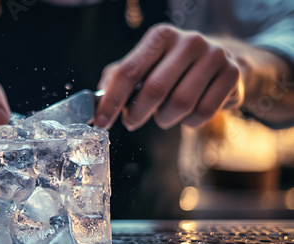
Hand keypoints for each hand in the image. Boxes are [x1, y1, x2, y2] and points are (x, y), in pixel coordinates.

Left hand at [95, 24, 242, 130]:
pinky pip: (204, 112)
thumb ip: (119, 78)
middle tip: (132, 122)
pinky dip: (189, 122)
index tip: (101, 122)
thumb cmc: (172, 65)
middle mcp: (189, 41)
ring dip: (165, 119)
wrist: (221, 58)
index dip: (112, 100)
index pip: (129, 71)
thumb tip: (97, 100)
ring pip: (180, 104)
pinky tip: (186, 115)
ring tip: (162, 116)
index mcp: (161, 36)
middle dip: (137, 114)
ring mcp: (214, 56)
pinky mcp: (232, 74)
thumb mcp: (145, 63)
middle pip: (155, 90)